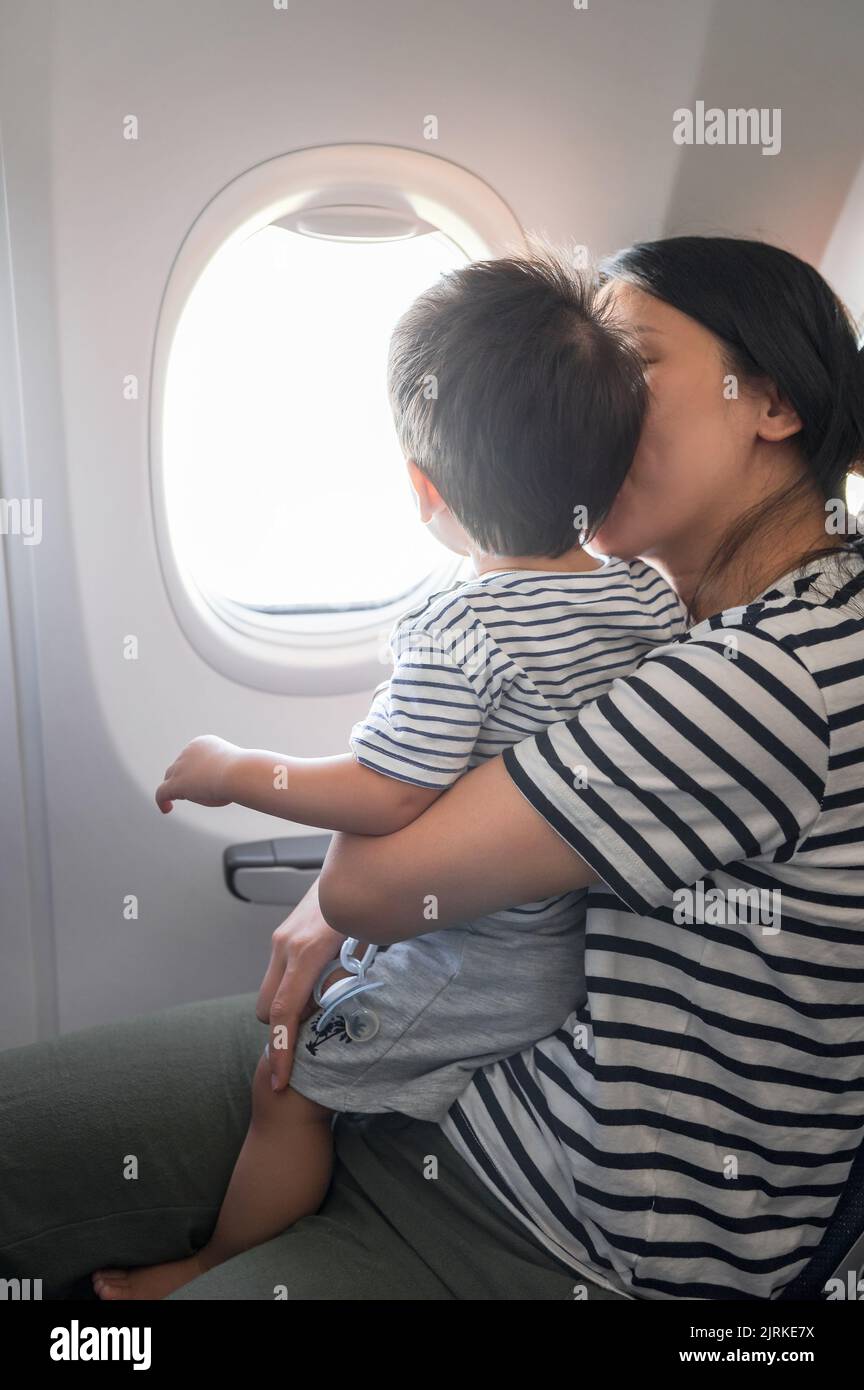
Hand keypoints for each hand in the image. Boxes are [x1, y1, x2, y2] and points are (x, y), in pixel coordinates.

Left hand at [155, 734, 240, 812]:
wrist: (240, 773)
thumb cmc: (244, 774)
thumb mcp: (235, 770)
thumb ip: (225, 774)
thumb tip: (221, 785)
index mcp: (202, 743)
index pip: (191, 756)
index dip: (193, 770)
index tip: (203, 780)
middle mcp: (188, 751)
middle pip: (178, 767)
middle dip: (183, 778)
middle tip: (196, 791)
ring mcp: (181, 767)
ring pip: (171, 779)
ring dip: (176, 789)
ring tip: (184, 799)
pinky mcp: (176, 783)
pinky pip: (162, 793)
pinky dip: (162, 801)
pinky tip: (167, 809)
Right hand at [256, 878, 346, 1091]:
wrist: (357, 864)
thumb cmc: (369, 903)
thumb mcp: (366, 943)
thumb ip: (348, 977)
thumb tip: (340, 1009)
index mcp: (306, 952)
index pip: (285, 1013)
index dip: (282, 1051)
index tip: (280, 1081)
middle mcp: (286, 946)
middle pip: (267, 1010)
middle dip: (284, 1029)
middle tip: (317, 1032)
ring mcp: (281, 939)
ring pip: (271, 992)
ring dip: (290, 1008)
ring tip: (324, 1006)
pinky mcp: (283, 935)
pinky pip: (279, 974)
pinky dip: (293, 988)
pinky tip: (320, 983)